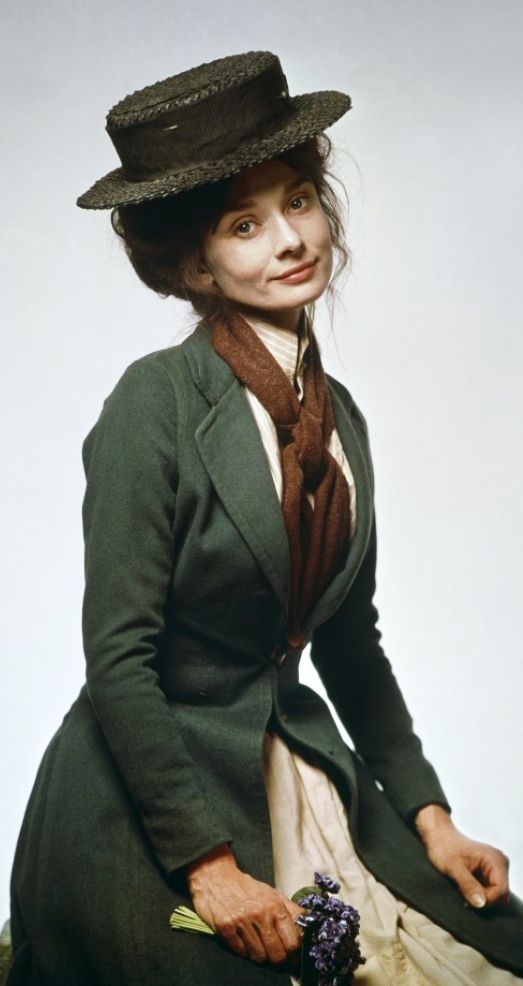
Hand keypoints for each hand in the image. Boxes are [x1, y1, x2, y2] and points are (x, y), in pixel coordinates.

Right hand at [186, 844, 302, 965]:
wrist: (216, 876)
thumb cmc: (246, 888)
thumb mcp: (272, 894)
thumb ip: (291, 910)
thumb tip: (309, 923)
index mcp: (275, 905)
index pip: (292, 941)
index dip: (294, 954)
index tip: (293, 957)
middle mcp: (259, 913)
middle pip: (277, 954)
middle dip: (278, 959)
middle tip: (275, 956)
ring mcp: (241, 921)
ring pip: (258, 956)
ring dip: (259, 955)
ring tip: (257, 945)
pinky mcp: (225, 927)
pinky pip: (240, 952)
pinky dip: (243, 951)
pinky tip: (243, 940)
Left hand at [414, 805, 509, 908]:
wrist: (438, 836)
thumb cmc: (443, 847)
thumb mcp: (453, 868)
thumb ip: (468, 885)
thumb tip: (481, 903)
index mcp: (495, 859)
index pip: (501, 890)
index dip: (486, 900)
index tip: (467, 901)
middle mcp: (499, 863)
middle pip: (500, 894)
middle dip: (482, 899)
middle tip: (463, 893)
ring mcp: (495, 868)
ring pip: (494, 895)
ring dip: (479, 897)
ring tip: (463, 887)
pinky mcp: (489, 872)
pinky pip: (489, 891)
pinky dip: (478, 893)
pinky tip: (465, 886)